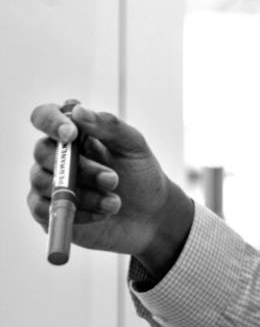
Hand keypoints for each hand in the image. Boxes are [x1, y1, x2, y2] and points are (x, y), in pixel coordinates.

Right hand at [26, 102, 193, 275]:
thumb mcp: (134, 146)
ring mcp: (48, 182)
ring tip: (115, 203)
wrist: (149, 215)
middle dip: (81, 168)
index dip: (51, 122)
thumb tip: (77, 111)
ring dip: (84, 194)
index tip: (72, 134)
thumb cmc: (140, 175)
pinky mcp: (46, 210)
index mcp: (75, 132)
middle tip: (113, 180)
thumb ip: (109, 126)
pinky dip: (75, 212)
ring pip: (44, 182)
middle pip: (43, 151)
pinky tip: (101, 214)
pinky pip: (42, 209)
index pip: (45, 116)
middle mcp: (56, 155)